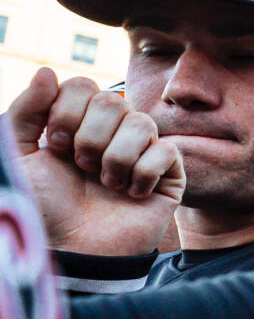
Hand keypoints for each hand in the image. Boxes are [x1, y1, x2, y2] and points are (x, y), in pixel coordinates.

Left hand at [8, 70, 184, 252]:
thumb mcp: (19, 154)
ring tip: (105, 184)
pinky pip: (166, 151)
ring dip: (116, 158)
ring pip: (141, 124)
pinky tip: (131, 194)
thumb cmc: (44, 206)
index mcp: (78, 121)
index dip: (67, 112)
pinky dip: (143, 174)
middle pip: (113, 101)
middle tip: (80, 166)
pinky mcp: (168, 175)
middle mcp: (112, 132)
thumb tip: (47, 70)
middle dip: (90, 137)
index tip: (55, 146)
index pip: (83, 86)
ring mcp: (143, 151)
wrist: (73, 248)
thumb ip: (26, 110)